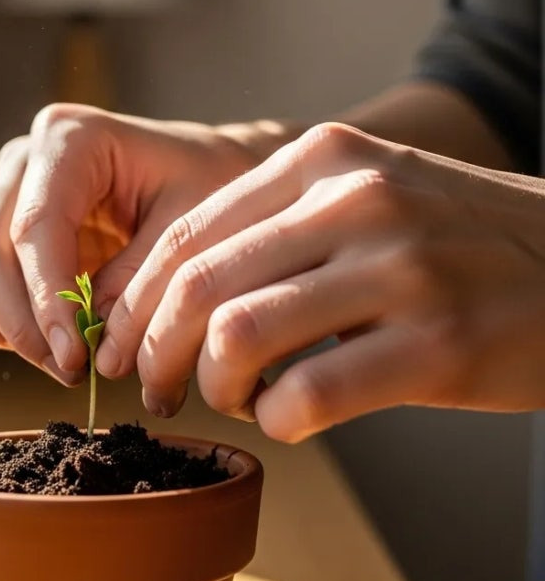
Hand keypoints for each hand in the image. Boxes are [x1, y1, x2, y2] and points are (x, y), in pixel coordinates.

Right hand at [0, 104, 262, 382]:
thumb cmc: (206, 188)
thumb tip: (93, 344)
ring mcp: (0, 192)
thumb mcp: (193, 227)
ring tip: (57, 357)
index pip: (36, 226)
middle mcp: (22, 159)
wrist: (203, 174)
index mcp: (70, 138)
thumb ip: (140, 279)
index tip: (74, 360)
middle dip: (24, 326)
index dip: (47, 301)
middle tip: (73, 372)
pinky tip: (34, 338)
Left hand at [98, 122, 544, 440]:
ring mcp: (399, 267)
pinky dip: (277, 419)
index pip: (188, 234)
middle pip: (200, 286)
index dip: (141, 299)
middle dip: (159, 350)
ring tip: (235, 398)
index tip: (130, 341)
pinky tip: (289, 418)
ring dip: (216, 386)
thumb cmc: (450, 239)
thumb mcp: (363, 194)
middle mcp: (354, 201)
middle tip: (159, 384)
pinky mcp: (438, 342)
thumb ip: (276, 227)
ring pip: (239, 336)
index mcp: (321, 160)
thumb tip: (172, 300)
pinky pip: (308, 395)